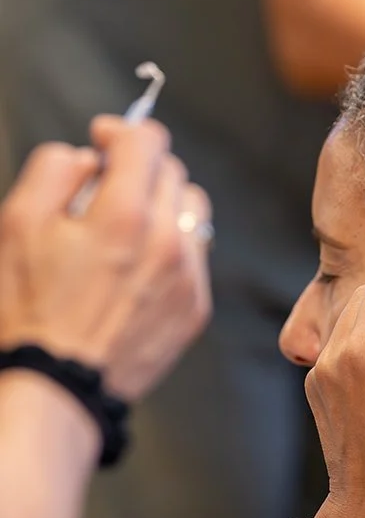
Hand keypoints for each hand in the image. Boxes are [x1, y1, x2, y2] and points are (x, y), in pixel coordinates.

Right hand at [0, 118, 212, 400]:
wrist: (59, 387)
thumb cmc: (29, 309)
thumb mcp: (17, 224)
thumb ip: (55, 170)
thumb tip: (90, 157)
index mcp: (124, 214)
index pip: (147, 140)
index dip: (121, 131)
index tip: (103, 139)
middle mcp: (167, 241)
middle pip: (171, 171)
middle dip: (139, 168)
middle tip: (105, 187)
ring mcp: (187, 276)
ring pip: (192, 210)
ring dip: (163, 204)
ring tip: (127, 225)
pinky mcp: (194, 307)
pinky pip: (195, 255)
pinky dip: (172, 247)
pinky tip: (137, 267)